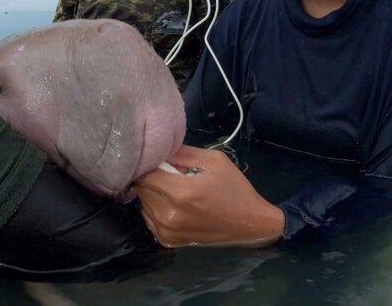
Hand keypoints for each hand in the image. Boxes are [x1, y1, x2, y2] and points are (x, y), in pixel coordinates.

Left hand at [135, 145, 284, 247]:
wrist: (250, 224)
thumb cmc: (234, 189)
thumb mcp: (213, 160)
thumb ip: (182, 152)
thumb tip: (158, 150)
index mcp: (179, 193)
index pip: (144, 173)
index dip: (149, 164)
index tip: (160, 160)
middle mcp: (167, 215)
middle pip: (141, 188)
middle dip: (152, 177)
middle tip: (172, 175)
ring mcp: (165, 231)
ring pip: (143, 203)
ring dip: (154, 194)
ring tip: (175, 191)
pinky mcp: (166, 241)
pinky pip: (149, 218)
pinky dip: (156, 209)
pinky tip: (175, 206)